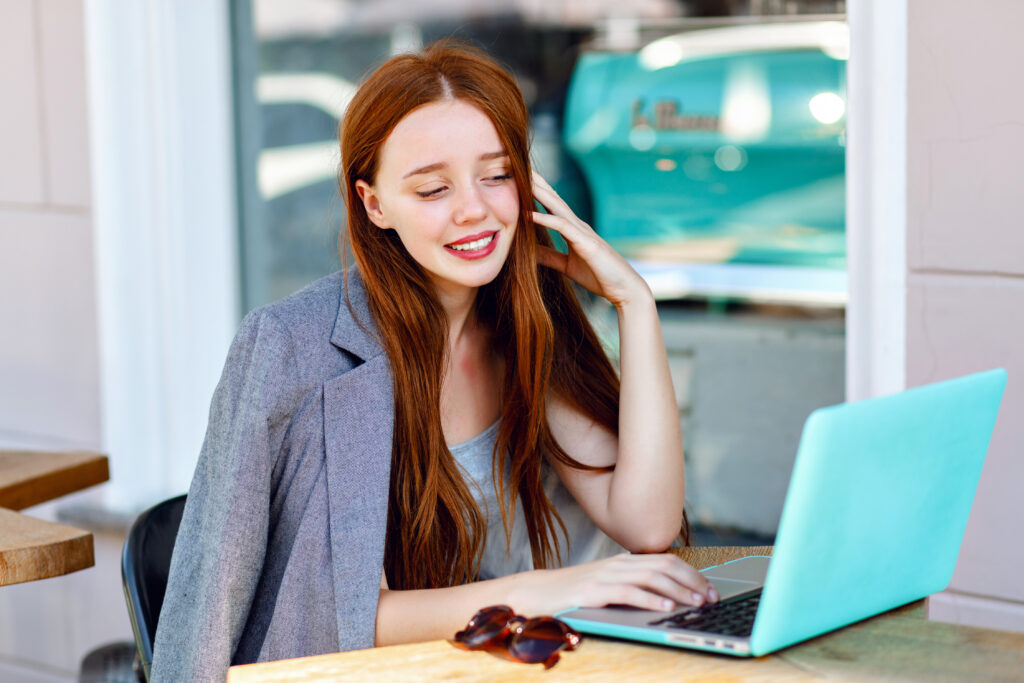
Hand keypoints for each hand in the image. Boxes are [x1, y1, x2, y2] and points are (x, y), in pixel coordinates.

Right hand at [509, 553, 718, 614]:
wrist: (535, 593)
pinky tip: (665, 607)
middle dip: (693, 581)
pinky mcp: (594, 591)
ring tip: (697, 603)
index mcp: (623, 562)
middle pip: (664, 565)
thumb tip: (665, 598)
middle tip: (712, 597)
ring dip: (679, 590)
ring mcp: (605, 576)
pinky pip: (628, 592)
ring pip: (651, 577)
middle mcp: (617, 564)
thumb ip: (631, 587)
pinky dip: (650, 599)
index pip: (666, 561)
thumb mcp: (605, 586)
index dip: (691, 574)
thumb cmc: (572, 594)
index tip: (710, 589)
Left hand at [531, 171, 650, 308]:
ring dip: (538, 192)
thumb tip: (527, 251)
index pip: (551, 204)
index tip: (518, 177)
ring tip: (521, 179)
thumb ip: (548, 256)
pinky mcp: (586, 243)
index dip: (535, 190)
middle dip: (536, 181)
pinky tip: (529, 215)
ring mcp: (582, 231)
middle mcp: (577, 225)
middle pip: (552, 198)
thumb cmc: (598, 276)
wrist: (624, 289)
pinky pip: (562, 227)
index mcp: (572, 229)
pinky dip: (545, 219)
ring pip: (557, 206)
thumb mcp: (566, 265)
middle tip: (517, 164)